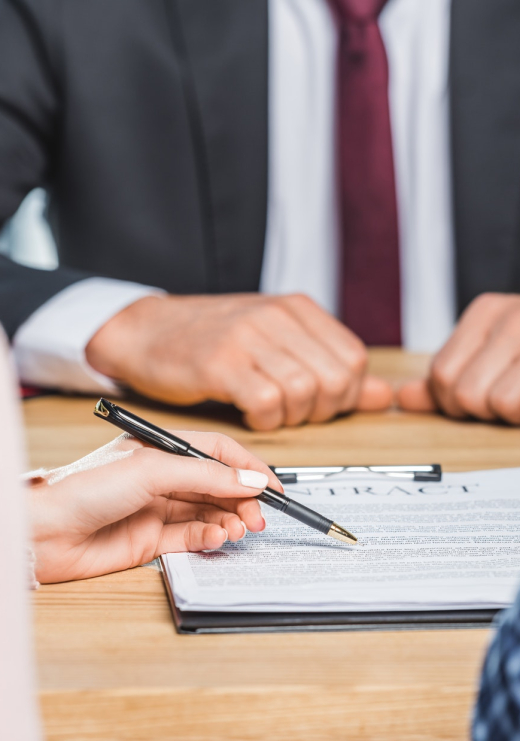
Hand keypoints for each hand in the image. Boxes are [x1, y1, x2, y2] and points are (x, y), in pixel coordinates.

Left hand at [28, 431, 281, 582]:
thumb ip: (205, 476)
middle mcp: (163, 478)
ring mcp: (159, 509)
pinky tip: (217, 538)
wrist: (45, 533)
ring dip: (229, 520)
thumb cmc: (83, 488)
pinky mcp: (153, 540)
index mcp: (162, 449)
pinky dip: (211, 537)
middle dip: (242, 499)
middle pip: (218, 485)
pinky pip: (193, 537)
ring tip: (238, 529)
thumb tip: (249, 481)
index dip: (247, 467)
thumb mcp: (152, 470)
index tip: (272, 485)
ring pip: (209, 513)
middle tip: (258, 515)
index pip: (217, 453)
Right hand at [86, 293, 392, 429]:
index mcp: (297, 308)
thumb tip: (383, 396)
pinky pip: (267, 403)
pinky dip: (265, 420)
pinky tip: (250, 412)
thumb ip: (330, 367)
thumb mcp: (277, 344)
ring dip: (291, 417)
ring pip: (304, 392)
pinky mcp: (220, 363)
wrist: (145, 330)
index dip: (344, 394)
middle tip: (292, 411)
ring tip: (267, 410)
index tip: (317, 402)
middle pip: (335, 380)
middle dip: (320, 410)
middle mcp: (276, 316)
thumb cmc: (211, 340)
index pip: (354, 360)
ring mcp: (248, 337)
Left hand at [398, 293, 519, 422]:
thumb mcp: (491, 356)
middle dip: (481, 411)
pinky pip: (512, 404)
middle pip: (461, 390)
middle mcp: (511, 316)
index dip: (453, 401)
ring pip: (491, 401)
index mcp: (486, 312)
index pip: (440, 372)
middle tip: (507, 400)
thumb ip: (448, 377)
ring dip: (506, 414)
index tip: (482, 397)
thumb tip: (403, 397)